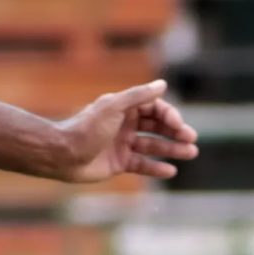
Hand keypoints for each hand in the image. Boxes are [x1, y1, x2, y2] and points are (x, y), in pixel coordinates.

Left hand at [56, 79, 199, 182]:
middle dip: (175, 131)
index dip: (169, 115)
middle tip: (191, 139)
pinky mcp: (119, 163)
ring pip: (153, 145)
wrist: (62, 155)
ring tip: (191, 153)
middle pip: (156, 126)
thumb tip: (162, 84)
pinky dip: (156, 167)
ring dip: (172, 149)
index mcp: (123, 108)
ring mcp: (122, 144)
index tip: (178, 125)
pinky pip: (142, 164)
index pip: (154, 108)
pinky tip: (171, 171)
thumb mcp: (113, 107)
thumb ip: (138, 96)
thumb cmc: (86, 129)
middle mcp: (124, 124)